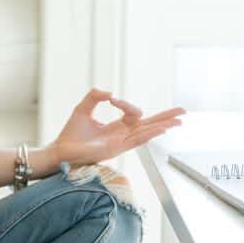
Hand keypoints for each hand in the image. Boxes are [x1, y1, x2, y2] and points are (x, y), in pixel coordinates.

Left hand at [51, 88, 185, 168]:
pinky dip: (149, 134)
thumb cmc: (71, 134)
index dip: (126, 104)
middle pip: (149, 125)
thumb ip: (95, 96)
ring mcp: (120, 143)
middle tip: (183, 112)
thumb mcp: (83, 108)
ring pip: (146, 132)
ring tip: (178, 120)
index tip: (112, 99)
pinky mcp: (115, 150)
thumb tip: (110, 92)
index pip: (132, 113)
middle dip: (166, 118)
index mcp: (116, 127)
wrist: (60, 150)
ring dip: (163, 125)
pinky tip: (161, 129)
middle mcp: (122, 136)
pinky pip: (136, 141)